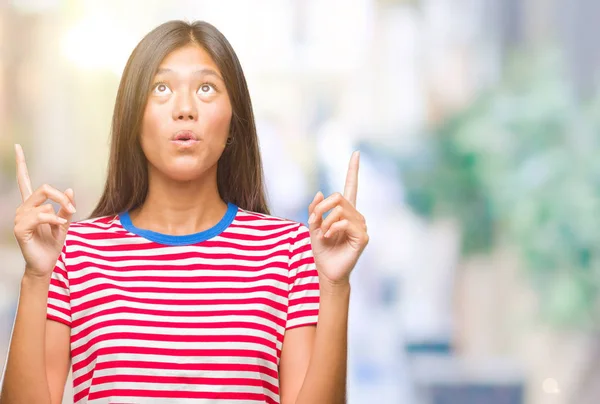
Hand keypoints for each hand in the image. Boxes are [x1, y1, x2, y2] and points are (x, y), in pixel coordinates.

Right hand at [13, 144, 75, 278]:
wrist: (45, 264)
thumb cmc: (51, 244)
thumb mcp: (64, 223)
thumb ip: (66, 207)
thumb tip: (70, 189)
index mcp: (33, 205)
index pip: (24, 180)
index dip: (21, 164)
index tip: (18, 147)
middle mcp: (23, 208)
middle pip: (43, 188)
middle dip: (62, 198)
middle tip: (72, 210)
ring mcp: (20, 218)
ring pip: (43, 202)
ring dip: (59, 212)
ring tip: (62, 224)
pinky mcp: (20, 228)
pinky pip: (40, 215)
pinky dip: (53, 220)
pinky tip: (58, 227)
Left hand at [307, 151, 368, 286]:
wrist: (327, 272)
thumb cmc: (322, 251)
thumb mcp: (313, 227)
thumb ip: (315, 210)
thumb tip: (320, 193)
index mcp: (345, 212)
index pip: (351, 186)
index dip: (353, 170)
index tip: (356, 153)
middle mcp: (356, 216)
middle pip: (337, 196)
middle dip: (321, 207)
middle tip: (314, 222)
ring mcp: (361, 226)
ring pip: (340, 209)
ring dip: (325, 221)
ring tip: (322, 234)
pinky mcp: (362, 237)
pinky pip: (345, 222)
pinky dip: (332, 228)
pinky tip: (328, 237)